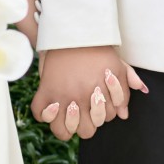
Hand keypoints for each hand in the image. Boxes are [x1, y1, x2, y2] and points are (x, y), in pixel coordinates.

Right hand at [31, 45, 147, 140]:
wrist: (75, 33)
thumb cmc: (98, 50)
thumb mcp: (118, 66)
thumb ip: (124, 90)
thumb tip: (124, 115)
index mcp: (99, 93)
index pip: (105, 120)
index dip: (102, 115)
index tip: (96, 104)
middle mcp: (81, 97)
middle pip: (86, 131)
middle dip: (87, 124)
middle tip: (83, 112)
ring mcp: (62, 95)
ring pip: (63, 130)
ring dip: (67, 125)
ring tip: (68, 114)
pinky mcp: (46, 89)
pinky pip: (40, 114)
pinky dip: (44, 115)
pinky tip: (52, 107)